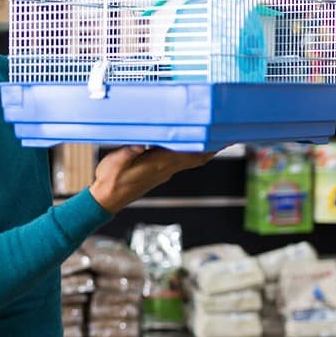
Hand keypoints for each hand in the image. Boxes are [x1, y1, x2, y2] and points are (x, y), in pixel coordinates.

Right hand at [88, 146, 214, 213]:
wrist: (107, 199)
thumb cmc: (110, 180)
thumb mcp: (115, 162)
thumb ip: (129, 151)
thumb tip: (141, 142)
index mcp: (159, 164)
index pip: (189, 153)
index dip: (207, 146)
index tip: (222, 138)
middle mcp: (165, 169)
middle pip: (196, 158)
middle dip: (212, 148)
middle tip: (228, 137)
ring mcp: (163, 172)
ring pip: (190, 160)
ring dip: (203, 151)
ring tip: (216, 140)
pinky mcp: (158, 173)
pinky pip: (181, 162)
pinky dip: (192, 154)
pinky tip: (191, 148)